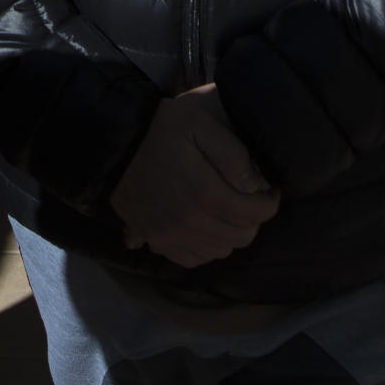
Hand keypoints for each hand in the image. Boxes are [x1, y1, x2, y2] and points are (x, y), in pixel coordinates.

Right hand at [110, 83, 278, 267]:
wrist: (113, 144)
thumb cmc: (160, 129)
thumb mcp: (200, 124)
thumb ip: (232, 154)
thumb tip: (256, 184)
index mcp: (205, 194)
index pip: (254, 214)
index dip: (270, 203)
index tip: (271, 190)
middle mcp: (190, 223)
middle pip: (239, 237)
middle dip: (253, 219)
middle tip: (251, 199)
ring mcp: (170, 236)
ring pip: (217, 252)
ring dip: (230, 235)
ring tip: (229, 212)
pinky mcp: (153, 239)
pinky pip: (190, 259)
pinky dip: (204, 248)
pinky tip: (205, 228)